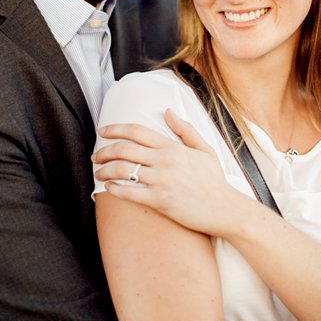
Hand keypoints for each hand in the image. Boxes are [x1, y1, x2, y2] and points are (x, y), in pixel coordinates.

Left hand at [93, 109, 246, 234]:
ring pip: (123, 170)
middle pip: (124, 149)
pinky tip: (108, 189)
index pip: (137, 131)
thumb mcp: (205, 149)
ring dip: (105, 171)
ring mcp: (162, 180)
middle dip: (104, 151)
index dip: (116, 129)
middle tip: (95, 156)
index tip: (103, 131)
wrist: (225, 209)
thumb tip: (168, 111)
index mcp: (173, 147)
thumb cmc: (214, 181)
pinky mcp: (160, 200)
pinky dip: (114, 189)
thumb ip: (185, 130)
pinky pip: (129, 192)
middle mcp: (165, 161)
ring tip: (98, 174)